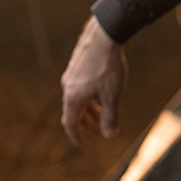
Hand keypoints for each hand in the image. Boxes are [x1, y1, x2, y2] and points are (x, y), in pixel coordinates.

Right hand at [60, 17, 126, 145]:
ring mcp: (71, 75)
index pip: (70, 123)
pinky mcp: (77, 66)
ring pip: (78, 99)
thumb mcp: (112, 96)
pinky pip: (80, 88)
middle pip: (74, 112)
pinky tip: (103, 93)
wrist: (104, 35)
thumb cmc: (108, 66)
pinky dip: (90, 97)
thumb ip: (110, 117)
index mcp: (73, 97)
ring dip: (90, 110)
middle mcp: (68, 87)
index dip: (76, 136)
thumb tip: (109, 135)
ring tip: (105, 113)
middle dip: (87, 124)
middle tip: (101, 130)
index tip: (81, 145)